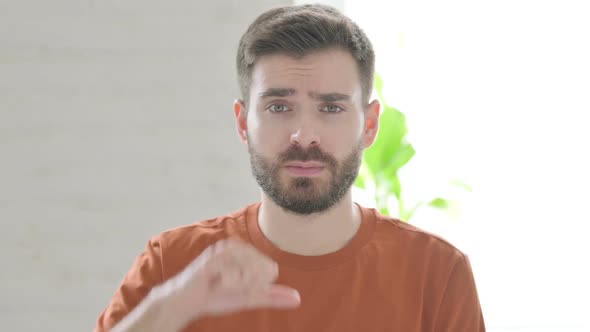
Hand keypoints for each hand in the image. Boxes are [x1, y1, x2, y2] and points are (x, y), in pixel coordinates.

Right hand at [158, 238, 300, 322]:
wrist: (187, 302)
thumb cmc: (217, 296)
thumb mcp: (249, 297)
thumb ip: (271, 296)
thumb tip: (298, 299)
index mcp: (246, 251)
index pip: (271, 268)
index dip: (257, 285)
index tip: (239, 286)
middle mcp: (236, 246)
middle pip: (263, 269)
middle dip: (248, 285)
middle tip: (228, 286)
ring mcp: (223, 250)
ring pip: (250, 272)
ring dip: (237, 285)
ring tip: (221, 284)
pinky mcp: (212, 258)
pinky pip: (234, 276)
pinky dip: (227, 285)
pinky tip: (216, 284)